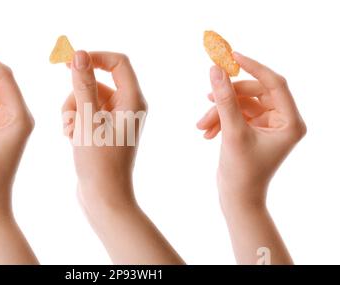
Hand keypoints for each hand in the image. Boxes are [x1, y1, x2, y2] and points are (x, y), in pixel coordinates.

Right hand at [61, 51, 182, 263]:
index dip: (94, 57)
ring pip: (87, 98)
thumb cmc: (99, 161)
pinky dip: (74, 121)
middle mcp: (128, 107)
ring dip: (72, 111)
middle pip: (97, 81)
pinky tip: (71, 139)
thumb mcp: (88, 119)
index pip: (118, 62)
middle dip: (77, 94)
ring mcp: (115, 119)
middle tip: (71, 116)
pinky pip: (85, 113)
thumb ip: (83, 84)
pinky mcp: (104, 130)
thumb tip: (79, 54)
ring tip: (71, 133)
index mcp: (133, 100)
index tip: (70, 62)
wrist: (103, 197)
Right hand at [197, 52, 305, 263]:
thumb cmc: (241, 172)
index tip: (232, 56)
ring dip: (220, 111)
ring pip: (242, 103)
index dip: (253, 67)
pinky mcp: (255, 129)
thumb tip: (215, 70)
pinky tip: (207, 133)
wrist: (237, 198)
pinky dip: (220, 120)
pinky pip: (236, 114)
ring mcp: (269, 125)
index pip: (275, 83)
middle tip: (208, 97)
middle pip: (255, 92)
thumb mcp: (232, 132)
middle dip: (229, 97)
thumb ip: (225, 99)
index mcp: (291, 122)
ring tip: (201, 126)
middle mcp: (283, 120)